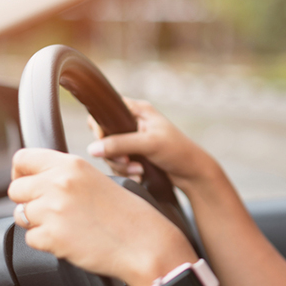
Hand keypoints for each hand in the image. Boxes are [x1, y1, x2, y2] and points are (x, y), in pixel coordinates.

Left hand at [8, 148, 196, 285]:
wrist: (144, 242)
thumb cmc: (127, 214)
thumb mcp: (96, 180)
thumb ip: (65, 176)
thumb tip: (33, 182)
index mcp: (72, 165)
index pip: (22, 159)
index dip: (21, 173)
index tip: (30, 184)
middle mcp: (59, 183)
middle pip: (15, 189)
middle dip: (29, 202)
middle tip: (52, 211)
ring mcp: (53, 210)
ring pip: (19, 215)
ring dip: (37, 223)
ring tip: (66, 225)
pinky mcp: (52, 237)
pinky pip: (30, 239)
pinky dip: (46, 243)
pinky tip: (70, 239)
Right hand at [86, 98, 216, 188]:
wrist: (194, 173)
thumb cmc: (177, 151)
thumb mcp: (148, 144)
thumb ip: (120, 144)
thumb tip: (92, 149)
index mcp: (138, 110)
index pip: (105, 111)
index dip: (100, 127)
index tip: (104, 143)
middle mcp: (134, 122)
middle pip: (104, 136)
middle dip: (113, 154)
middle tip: (127, 161)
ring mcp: (134, 140)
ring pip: (110, 153)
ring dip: (122, 166)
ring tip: (139, 171)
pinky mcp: (136, 155)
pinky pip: (119, 164)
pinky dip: (127, 171)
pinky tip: (140, 175)